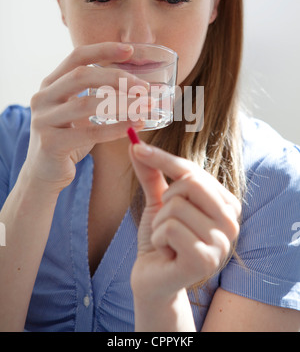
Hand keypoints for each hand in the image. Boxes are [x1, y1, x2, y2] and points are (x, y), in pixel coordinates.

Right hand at [23, 43, 146, 194]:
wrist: (44, 174)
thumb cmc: (68, 140)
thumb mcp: (78, 112)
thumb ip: (96, 94)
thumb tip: (136, 83)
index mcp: (50, 84)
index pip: (77, 56)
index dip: (104, 50)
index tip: (130, 50)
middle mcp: (43, 97)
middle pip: (81, 76)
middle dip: (117, 78)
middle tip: (144, 86)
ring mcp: (43, 119)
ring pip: (86, 103)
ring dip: (121, 104)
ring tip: (145, 106)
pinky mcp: (50, 143)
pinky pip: (89, 133)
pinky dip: (115, 128)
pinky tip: (135, 126)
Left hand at [129, 142, 240, 300]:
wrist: (153, 280)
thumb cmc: (161, 239)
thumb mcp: (158, 202)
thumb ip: (152, 173)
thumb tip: (135, 143)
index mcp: (227, 205)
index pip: (193, 171)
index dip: (162, 158)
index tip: (136, 147)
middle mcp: (232, 223)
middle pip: (190, 183)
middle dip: (166, 198)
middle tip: (164, 219)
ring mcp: (222, 243)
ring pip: (176, 207)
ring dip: (160, 223)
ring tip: (167, 240)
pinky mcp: (205, 261)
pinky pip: (171, 229)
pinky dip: (159, 238)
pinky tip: (167, 252)